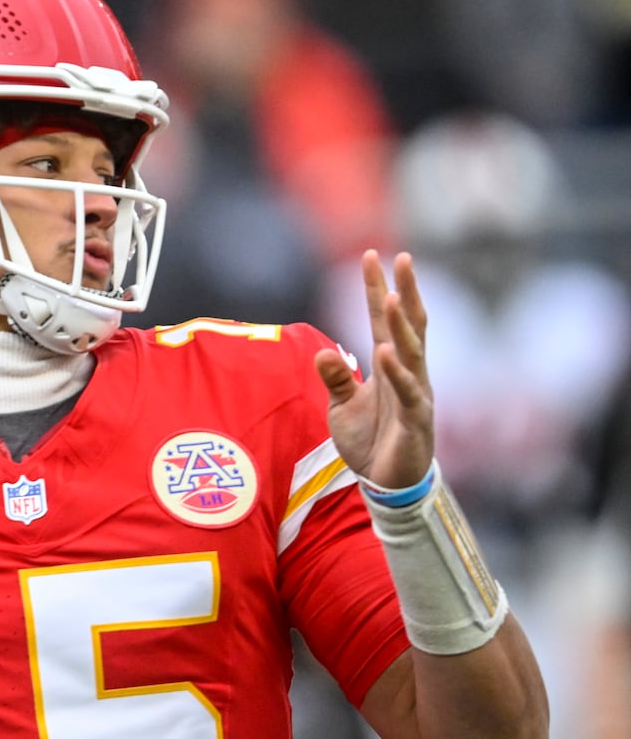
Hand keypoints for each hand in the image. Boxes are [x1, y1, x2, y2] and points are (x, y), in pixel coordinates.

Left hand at [314, 250, 433, 488]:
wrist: (388, 484)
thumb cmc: (370, 441)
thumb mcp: (343, 406)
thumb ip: (335, 379)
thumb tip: (323, 352)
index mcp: (390, 366)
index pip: (383, 320)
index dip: (377, 289)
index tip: (372, 255)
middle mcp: (408, 373)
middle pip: (407, 325)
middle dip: (404, 291)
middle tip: (401, 258)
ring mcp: (415, 394)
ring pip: (411, 353)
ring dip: (402, 325)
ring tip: (394, 295)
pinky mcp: (416, 420)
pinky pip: (408, 392)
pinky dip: (396, 372)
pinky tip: (386, 352)